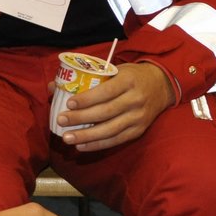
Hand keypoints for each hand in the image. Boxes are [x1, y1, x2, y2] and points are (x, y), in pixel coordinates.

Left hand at [56, 62, 175, 152]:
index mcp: (129, 80)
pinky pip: (116, 140)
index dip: (87, 99)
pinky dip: (98, 144)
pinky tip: (82, 145)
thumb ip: (86, 78)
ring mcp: (138, 117)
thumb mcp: (114, 70)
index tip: (69, 103)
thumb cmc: (132, 76)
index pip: (106, 91)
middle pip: (105, 112)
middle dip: (81, 118)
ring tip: (67, 138)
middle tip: (61, 121)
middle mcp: (135, 99)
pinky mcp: (139, 130)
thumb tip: (53, 86)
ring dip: (87, 135)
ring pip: (110, 129)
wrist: (162, 85)